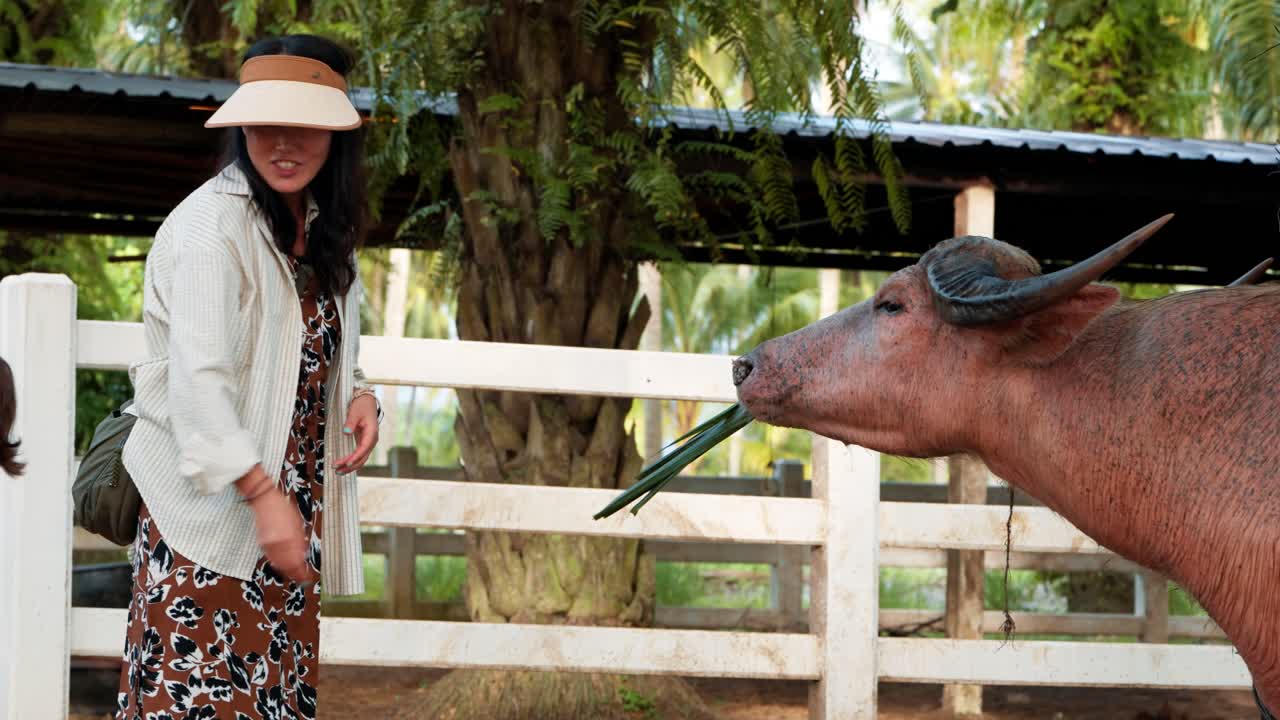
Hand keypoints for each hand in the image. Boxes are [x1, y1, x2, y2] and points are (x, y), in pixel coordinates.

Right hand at [236, 466, 309, 583]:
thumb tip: (303, 555)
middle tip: (302, 579)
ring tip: (294, 574)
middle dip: (295, 574)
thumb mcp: (298, 524)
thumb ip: (300, 541)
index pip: (297, 561)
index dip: (302, 572)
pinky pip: (271, 558)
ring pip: (279, 564)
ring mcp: (269, 544)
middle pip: (288, 565)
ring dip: (287, 570)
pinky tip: (282, 565)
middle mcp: (279, 543)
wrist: (265, 501)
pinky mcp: (262, 543)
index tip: (307, 578)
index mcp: (291, 537)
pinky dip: (278, 563)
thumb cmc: (283, 510)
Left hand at [335, 393, 378, 473]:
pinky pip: (359, 455)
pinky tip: (344, 466)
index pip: (363, 448)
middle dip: (350, 465)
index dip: (355, 457)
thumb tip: (346, 432)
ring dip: (350, 466)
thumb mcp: (355, 412)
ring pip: (361, 458)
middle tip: (337, 470)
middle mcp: (371, 440)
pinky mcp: (363, 442)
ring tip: (338, 471)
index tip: (346, 463)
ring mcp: (368, 442)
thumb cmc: (361, 405)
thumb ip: (350, 422)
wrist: (367, 401)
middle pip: (363, 457)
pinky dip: (352, 461)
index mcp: (371, 433)